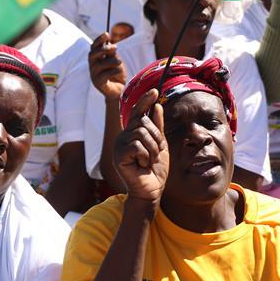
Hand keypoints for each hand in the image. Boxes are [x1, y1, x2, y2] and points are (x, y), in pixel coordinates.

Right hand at [88, 33, 126, 100]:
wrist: (120, 91)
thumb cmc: (117, 74)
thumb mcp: (116, 61)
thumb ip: (112, 54)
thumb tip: (111, 46)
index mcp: (95, 59)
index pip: (93, 47)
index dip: (99, 40)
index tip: (107, 34)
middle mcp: (92, 67)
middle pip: (92, 55)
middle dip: (103, 49)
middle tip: (115, 47)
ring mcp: (94, 76)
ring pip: (100, 64)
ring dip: (112, 61)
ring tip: (120, 62)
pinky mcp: (98, 84)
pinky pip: (105, 75)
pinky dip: (114, 71)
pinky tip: (120, 72)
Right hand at [113, 88, 168, 203]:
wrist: (152, 189)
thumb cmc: (155, 168)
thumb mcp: (160, 144)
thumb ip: (157, 126)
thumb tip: (157, 106)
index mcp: (133, 132)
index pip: (138, 112)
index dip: (145, 101)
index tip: (155, 91)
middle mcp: (124, 136)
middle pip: (143, 122)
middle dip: (156, 137)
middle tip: (156, 152)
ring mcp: (119, 145)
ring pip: (141, 134)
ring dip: (152, 148)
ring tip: (149, 160)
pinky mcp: (119, 155)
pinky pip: (137, 146)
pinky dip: (145, 155)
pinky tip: (142, 165)